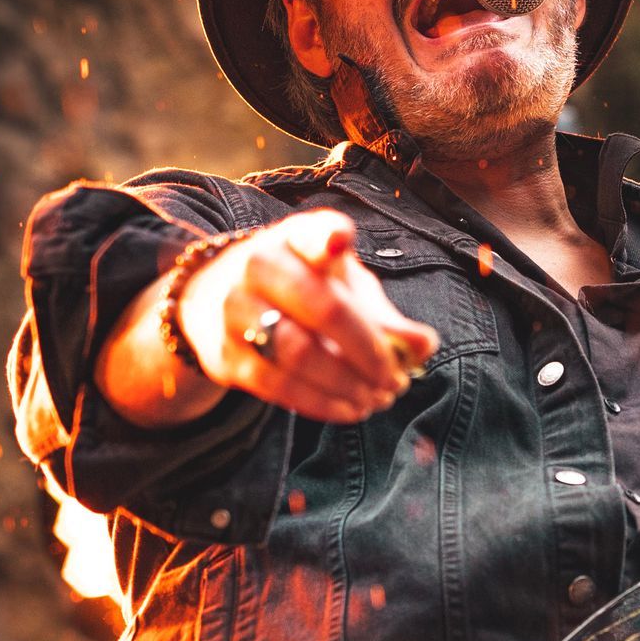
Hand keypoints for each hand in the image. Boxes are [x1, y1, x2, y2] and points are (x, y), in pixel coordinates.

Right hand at [176, 209, 437, 422]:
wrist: (215, 303)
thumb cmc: (300, 290)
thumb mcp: (341, 286)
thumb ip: (383, 315)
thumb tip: (424, 347)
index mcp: (294, 239)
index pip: (312, 231)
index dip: (327, 237)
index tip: (340, 243)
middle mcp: (258, 267)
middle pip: (322, 308)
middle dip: (369, 351)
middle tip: (395, 379)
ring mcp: (235, 311)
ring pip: (300, 354)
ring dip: (348, 385)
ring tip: (377, 398)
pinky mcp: (226, 356)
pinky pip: (280, 386)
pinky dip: (323, 404)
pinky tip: (350, 409)